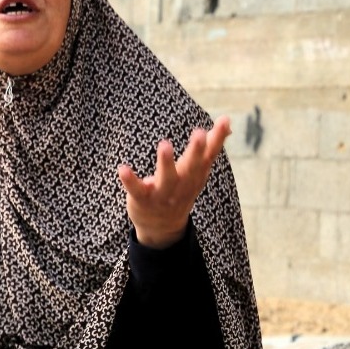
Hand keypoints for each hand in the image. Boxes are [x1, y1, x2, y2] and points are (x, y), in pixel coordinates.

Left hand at [117, 116, 230, 248]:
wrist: (161, 228)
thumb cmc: (180, 190)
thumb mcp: (196, 171)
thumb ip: (209, 147)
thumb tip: (227, 120)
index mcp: (195, 176)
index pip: (209, 156)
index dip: (216, 139)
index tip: (224, 120)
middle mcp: (182, 185)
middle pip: (191, 168)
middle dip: (195, 151)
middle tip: (200, 132)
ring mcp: (162, 194)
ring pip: (166, 179)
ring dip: (166, 163)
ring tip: (165, 144)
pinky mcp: (142, 199)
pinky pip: (136, 190)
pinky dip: (129, 180)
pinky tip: (122, 169)